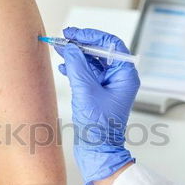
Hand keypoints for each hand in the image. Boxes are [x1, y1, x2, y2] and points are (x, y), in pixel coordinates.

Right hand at [55, 28, 139, 184]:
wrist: (98, 150)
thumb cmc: (99, 126)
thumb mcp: (86, 91)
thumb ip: (78, 66)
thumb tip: (71, 47)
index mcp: (125, 75)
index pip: (110, 44)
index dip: (91, 36)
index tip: (74, 33)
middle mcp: (120, 79)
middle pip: (100, 52)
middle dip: (81, 45)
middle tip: (63, 39)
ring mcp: (109, 86)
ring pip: (92, 63)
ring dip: (76, 55)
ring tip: (60, 49)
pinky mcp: (99, 94)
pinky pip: (88, 74)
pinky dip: (75, 68)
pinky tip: (63, 65)